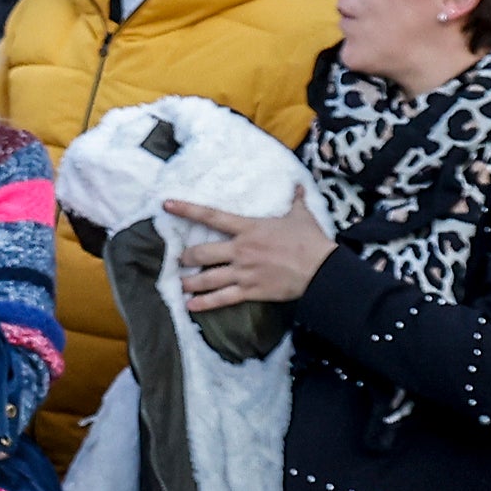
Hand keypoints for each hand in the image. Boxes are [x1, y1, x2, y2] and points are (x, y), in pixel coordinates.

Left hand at [165, 194, 333, 313]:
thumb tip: (298, 185)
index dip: (186, 209)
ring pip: (206, 278)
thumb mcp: (301, 216)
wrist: (324, 269)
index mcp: (249, 228)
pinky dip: (204, 303)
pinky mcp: (250, 290)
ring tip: (180, 284)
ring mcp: (244, 272)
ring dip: (189, 282)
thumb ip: (295, 200)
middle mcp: (241, 250)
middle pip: (201, 253)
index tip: (166, 205)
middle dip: (186, 258)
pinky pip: (222, 298)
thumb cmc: (312, 241)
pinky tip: (190, 306)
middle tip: (180, 260)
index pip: (211, 216)